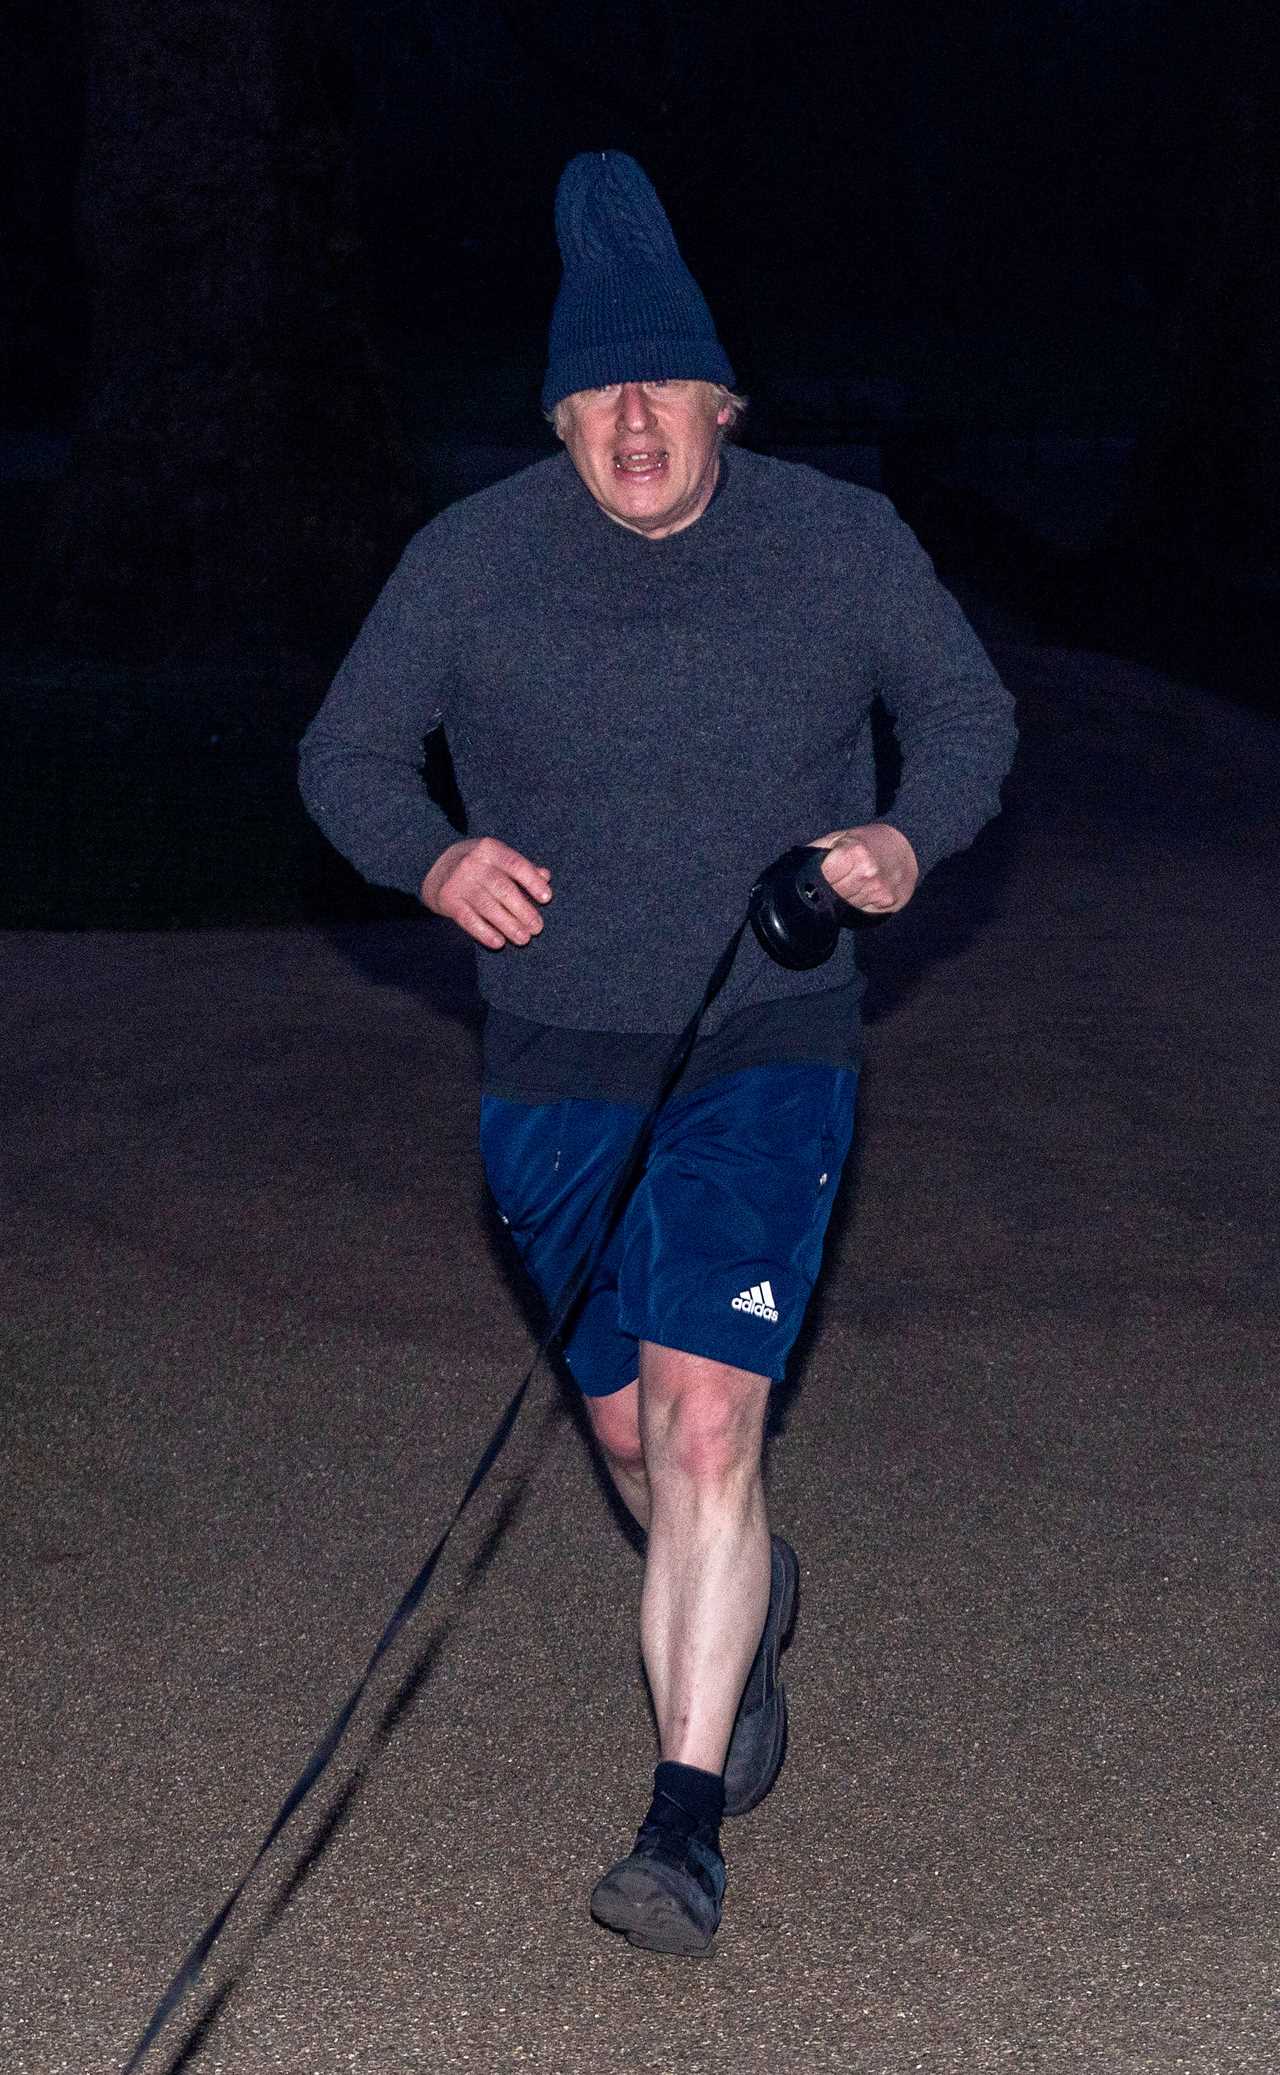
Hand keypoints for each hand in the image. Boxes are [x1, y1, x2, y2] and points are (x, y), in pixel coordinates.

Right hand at [421, 837, 551, 949]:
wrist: (434, 866)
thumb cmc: (478, 865)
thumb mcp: (497, 859)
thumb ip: (521, 868)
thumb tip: (545, 876)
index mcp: (490, 849)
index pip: (516, 865)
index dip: (532, 882)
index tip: (546, 898)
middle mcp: (473, 863)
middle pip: (503, 889)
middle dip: (523, 910)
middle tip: (537, 928)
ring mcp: (459, 882)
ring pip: (488, 906)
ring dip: (508, 925)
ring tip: (524, 939)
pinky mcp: (448, 900)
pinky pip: (468, 919)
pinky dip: (484, 933)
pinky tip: (499, 943)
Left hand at [810, 823, 918, 914]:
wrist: (905, 846)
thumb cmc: (868, 841)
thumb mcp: (841, 837)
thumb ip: (818, 852)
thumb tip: (793, 869)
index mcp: (853, 852)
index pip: (822, 879)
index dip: (819, 879)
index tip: (821, 877)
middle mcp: (867, 872)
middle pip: (833, 895)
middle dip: (831, 890)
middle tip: (839, 878)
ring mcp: (879, 889)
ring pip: (846, 905)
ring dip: (845, 898)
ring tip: (853, 882)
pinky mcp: (888, 902)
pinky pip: (861, 910)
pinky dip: (859, 903)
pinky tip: (865, 890)